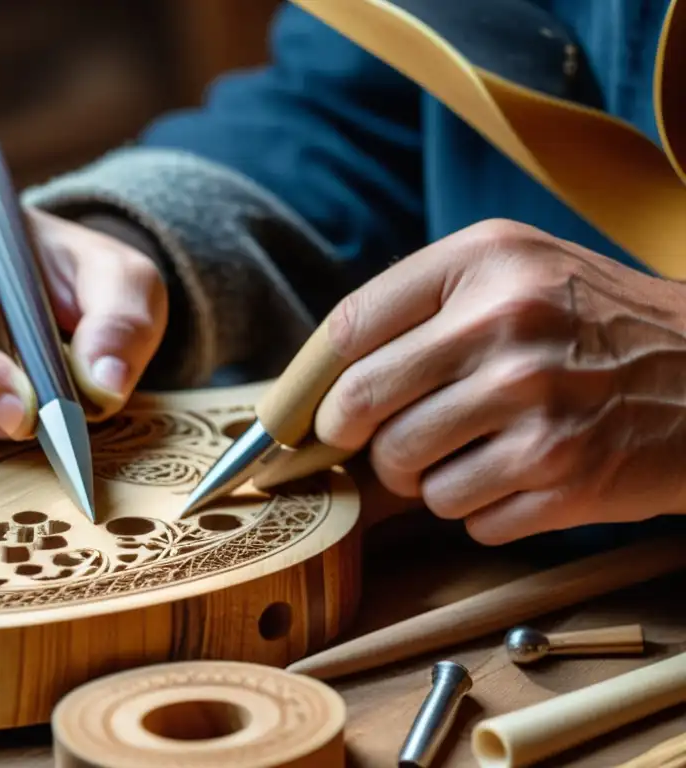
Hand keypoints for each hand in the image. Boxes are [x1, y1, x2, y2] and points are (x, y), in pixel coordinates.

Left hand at [312, 219, 685, 544]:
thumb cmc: (596, 322)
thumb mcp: (516, 269)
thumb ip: (420, 306)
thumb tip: (321, 381)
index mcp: (485, 262)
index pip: (350, 328)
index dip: (316, 381)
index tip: (313, 407)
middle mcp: (507, 327)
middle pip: (361, 407)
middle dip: (354, 436)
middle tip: (372, 439)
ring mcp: (537, 406)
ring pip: (407, 474)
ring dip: (423, 476)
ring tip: (467, 452)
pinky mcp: (564, 477)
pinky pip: (465, 517)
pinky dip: (478, 508)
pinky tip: (516, 477)